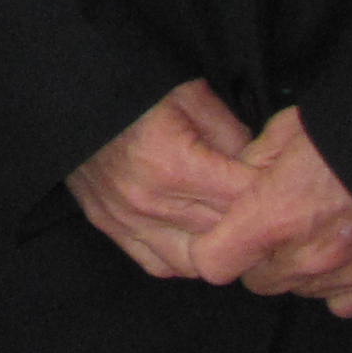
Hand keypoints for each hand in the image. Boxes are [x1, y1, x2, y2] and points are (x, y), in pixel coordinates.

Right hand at [66, 78, 259, 279]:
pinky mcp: (109, 224)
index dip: (273, 192)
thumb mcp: (193, 95)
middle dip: (253, 222)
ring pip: (197, 263)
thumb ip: (235, 136)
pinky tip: (195, 236)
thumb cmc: (133, 88)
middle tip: (267, 207)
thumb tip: (265, 170)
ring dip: (219, 247)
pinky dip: (184, 258)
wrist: (68, 92)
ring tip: (230, 225)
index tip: (282, 184)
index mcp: (173, 164)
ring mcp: (125, 218)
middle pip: (226, 235)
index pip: (245, 200)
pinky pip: (160, 265)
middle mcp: (148, 201)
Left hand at [187, 107, 351, 317]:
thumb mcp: (289, 129)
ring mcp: (346, 275)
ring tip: (318, 230)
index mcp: (273, 215)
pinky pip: (344, 303)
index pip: (214, 262)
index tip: (221, 234)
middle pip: (257, 281)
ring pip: (299, 291)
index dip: (212, 247)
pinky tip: (346, 254)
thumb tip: (239, 175)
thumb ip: (254, 161)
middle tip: (276, 224)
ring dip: (299, 269)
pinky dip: (341, 285)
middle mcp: (306, 256)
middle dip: (259, 256)